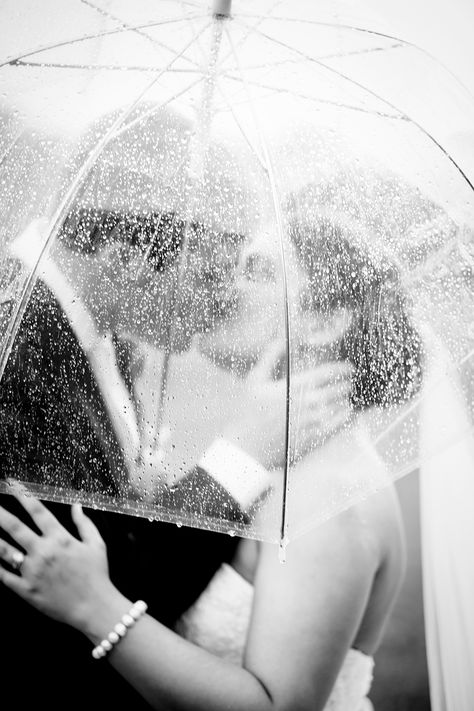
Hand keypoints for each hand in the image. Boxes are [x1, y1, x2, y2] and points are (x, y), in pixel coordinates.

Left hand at [0, 489, 113, 630]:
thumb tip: (76, 505)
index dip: (23, 495)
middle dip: (1, 513)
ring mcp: (33, 571)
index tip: (11, 484)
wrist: (94, 607)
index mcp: (60, 539)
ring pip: (5, 551)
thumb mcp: (96, 544)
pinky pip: (4, 576)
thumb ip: (84, 523)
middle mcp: (44, 552)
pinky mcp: (26, 590)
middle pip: (15, 527)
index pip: (38, 511)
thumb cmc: (97, 575)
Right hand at [222, 340, 353, 469]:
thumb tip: (283, 338)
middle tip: (350, 380)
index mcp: (295, 386)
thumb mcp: (255, 379)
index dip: (342, 368)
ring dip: (346, 398)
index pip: (329, 373)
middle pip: (338, 388)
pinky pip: (338, 426)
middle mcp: (308, 403)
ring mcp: (313, 422)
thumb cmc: (248, 412)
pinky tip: (347, 412)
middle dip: (346, 383)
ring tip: (348, 394)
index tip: (348, 367)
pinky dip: (346, 417)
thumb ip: (271, 355)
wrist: (247, 448)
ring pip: (340, 406)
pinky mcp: (314, 439)